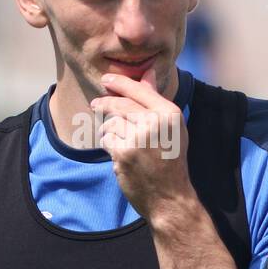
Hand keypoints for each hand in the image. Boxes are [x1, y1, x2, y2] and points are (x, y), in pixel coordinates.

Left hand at [91, 67, 195, 220]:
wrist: (169, 196)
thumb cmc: (171, 160)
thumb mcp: (172, 128)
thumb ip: (156, 100)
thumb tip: (147, 72)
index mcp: (170, 114)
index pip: (139, 90)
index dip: (120, 83)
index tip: (106, 79)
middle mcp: (155, 123)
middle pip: (120, 105)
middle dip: (105, 103)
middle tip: (95, 103)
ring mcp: (138, 138)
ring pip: (111, 123)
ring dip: (109, 130)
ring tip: (119, 140)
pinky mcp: (123, 153)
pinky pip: (107, 139)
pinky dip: (109, 145)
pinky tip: (119, 153)